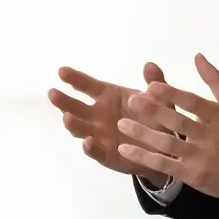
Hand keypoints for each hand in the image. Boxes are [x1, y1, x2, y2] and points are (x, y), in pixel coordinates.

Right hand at [48, 63, 174, 188]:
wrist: (166, 149)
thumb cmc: (157, 118)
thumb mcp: (160, 99)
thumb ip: (155, 83)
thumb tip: (150, 65)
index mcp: (108, 97)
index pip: (88, 86)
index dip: (75, 78)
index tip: (61, 71)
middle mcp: (98, 115)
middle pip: (76, 107)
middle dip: (64, 101)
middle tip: (52, 93)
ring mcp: (98, 135)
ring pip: (80, 128)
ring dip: (72, 124)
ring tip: (67, 118)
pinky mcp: (104, 154)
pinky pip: (94, 151)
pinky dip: (90, 147)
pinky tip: (88, 142)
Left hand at [115, 54, 218, 202]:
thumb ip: (214, 80)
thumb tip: (197, 56)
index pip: (193, 103)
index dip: (172, 94)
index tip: (151, 86)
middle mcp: (209, 136)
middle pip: (178, 122)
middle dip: (153, 111)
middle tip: (131, 101)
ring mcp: (200, 157)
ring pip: (168, 143)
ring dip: (143, 134)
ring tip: (122, 124)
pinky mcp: (193, 175)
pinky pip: (165, 165)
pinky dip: (145, 157)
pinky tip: (126, 150)